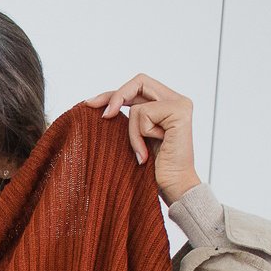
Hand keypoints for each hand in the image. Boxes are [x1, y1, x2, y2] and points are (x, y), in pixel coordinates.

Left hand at [85, 74, 202, 205]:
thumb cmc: (153, 170)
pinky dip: (138, 136)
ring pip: (136, 106)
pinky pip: (142, 114)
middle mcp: (177, 100)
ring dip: (131, 133)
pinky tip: (147, 153)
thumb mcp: (137, 137)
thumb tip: (99, 104)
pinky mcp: (179, 112)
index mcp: (168, 103)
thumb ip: (130, 118)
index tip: (90, 104)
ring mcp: (180, 105)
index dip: (114, 93)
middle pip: (139, 81)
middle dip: (116, 97)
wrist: (172, 189)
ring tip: (141, 154)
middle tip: (104, 117)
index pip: (138, 86)